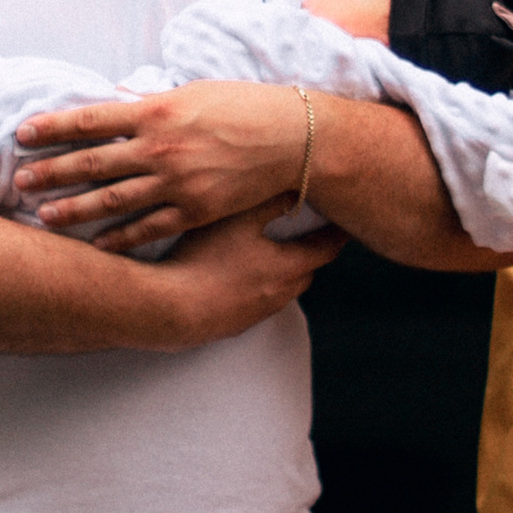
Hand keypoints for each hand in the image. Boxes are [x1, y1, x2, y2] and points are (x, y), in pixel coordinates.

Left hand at [17, 82, 309, 252]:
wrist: (294, 138)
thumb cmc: (247, 107)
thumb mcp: (195, 92)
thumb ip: (153, 102)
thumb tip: (118, 99)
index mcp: (157, 111)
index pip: (91, 118)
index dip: (52, 126)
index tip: (23, 133)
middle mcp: (159, 147)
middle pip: (92, 162)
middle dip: (51, 171)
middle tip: (19, 179)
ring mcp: (176, 182)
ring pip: (113, 199)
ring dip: (75, 208)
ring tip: (44, 215)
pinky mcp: (195, 209)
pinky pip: (149, 227)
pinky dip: (120, 237)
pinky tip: (97, 243)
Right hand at [142, 201, 332, 345]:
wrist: (168, 309)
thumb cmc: (204, 260)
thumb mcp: (238, 218)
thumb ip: (268, 200)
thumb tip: (293, 186)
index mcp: (288, 267)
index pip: (325, 248)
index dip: (336, 234)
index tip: (344, 224)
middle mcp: (279, 294)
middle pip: (306, 272)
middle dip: (310, 254)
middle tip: (308, 237)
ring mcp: (256, 314)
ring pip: (280, 290)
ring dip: (280, 273)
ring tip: (268, 255)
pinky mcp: (232, 326)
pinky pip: (253, 304)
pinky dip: (253, 289)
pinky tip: (235, 278)